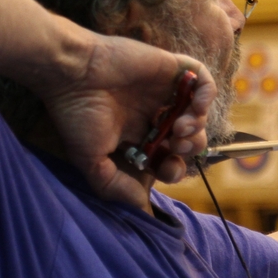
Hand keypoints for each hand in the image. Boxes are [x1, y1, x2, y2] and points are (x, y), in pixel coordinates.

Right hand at [36, 34, 213, 209]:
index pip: (167, 156)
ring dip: (198, 125)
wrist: (71, 74)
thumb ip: (115, 186)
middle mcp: (151, 113)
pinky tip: (194, 105)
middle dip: (190, 148)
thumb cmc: (76, 115)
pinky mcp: (168, 67)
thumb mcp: (91, 161)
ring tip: (182, 127)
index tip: (165, 167)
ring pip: (198, 112)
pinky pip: (202, 80)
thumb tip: (143, 210)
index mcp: (134, 134)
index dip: (174, 167)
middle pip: (188, 137)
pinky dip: (206, 94)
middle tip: (178, 145)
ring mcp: (161, 90)